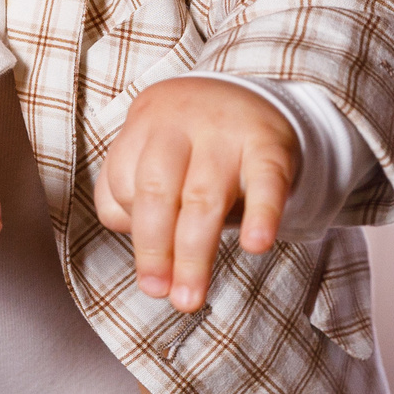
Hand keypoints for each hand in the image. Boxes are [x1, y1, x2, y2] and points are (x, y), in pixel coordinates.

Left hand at [95, 77, 298, 311]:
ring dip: (194, 254)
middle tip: (160, 294)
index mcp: (144, 124)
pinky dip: (261, 215)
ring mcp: (226, 131)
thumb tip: (146, 258)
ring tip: (190, 298)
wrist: (250, 95)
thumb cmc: (189, 143)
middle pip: (158, 192)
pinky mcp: (270, 144)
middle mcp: (180, 123)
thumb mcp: (152, 152)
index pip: (123, 184)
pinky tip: (255, 246)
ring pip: (204, 198)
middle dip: (155, 250)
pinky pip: (266, 182)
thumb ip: (131, 197)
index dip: (134, 230)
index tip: (151, 270)